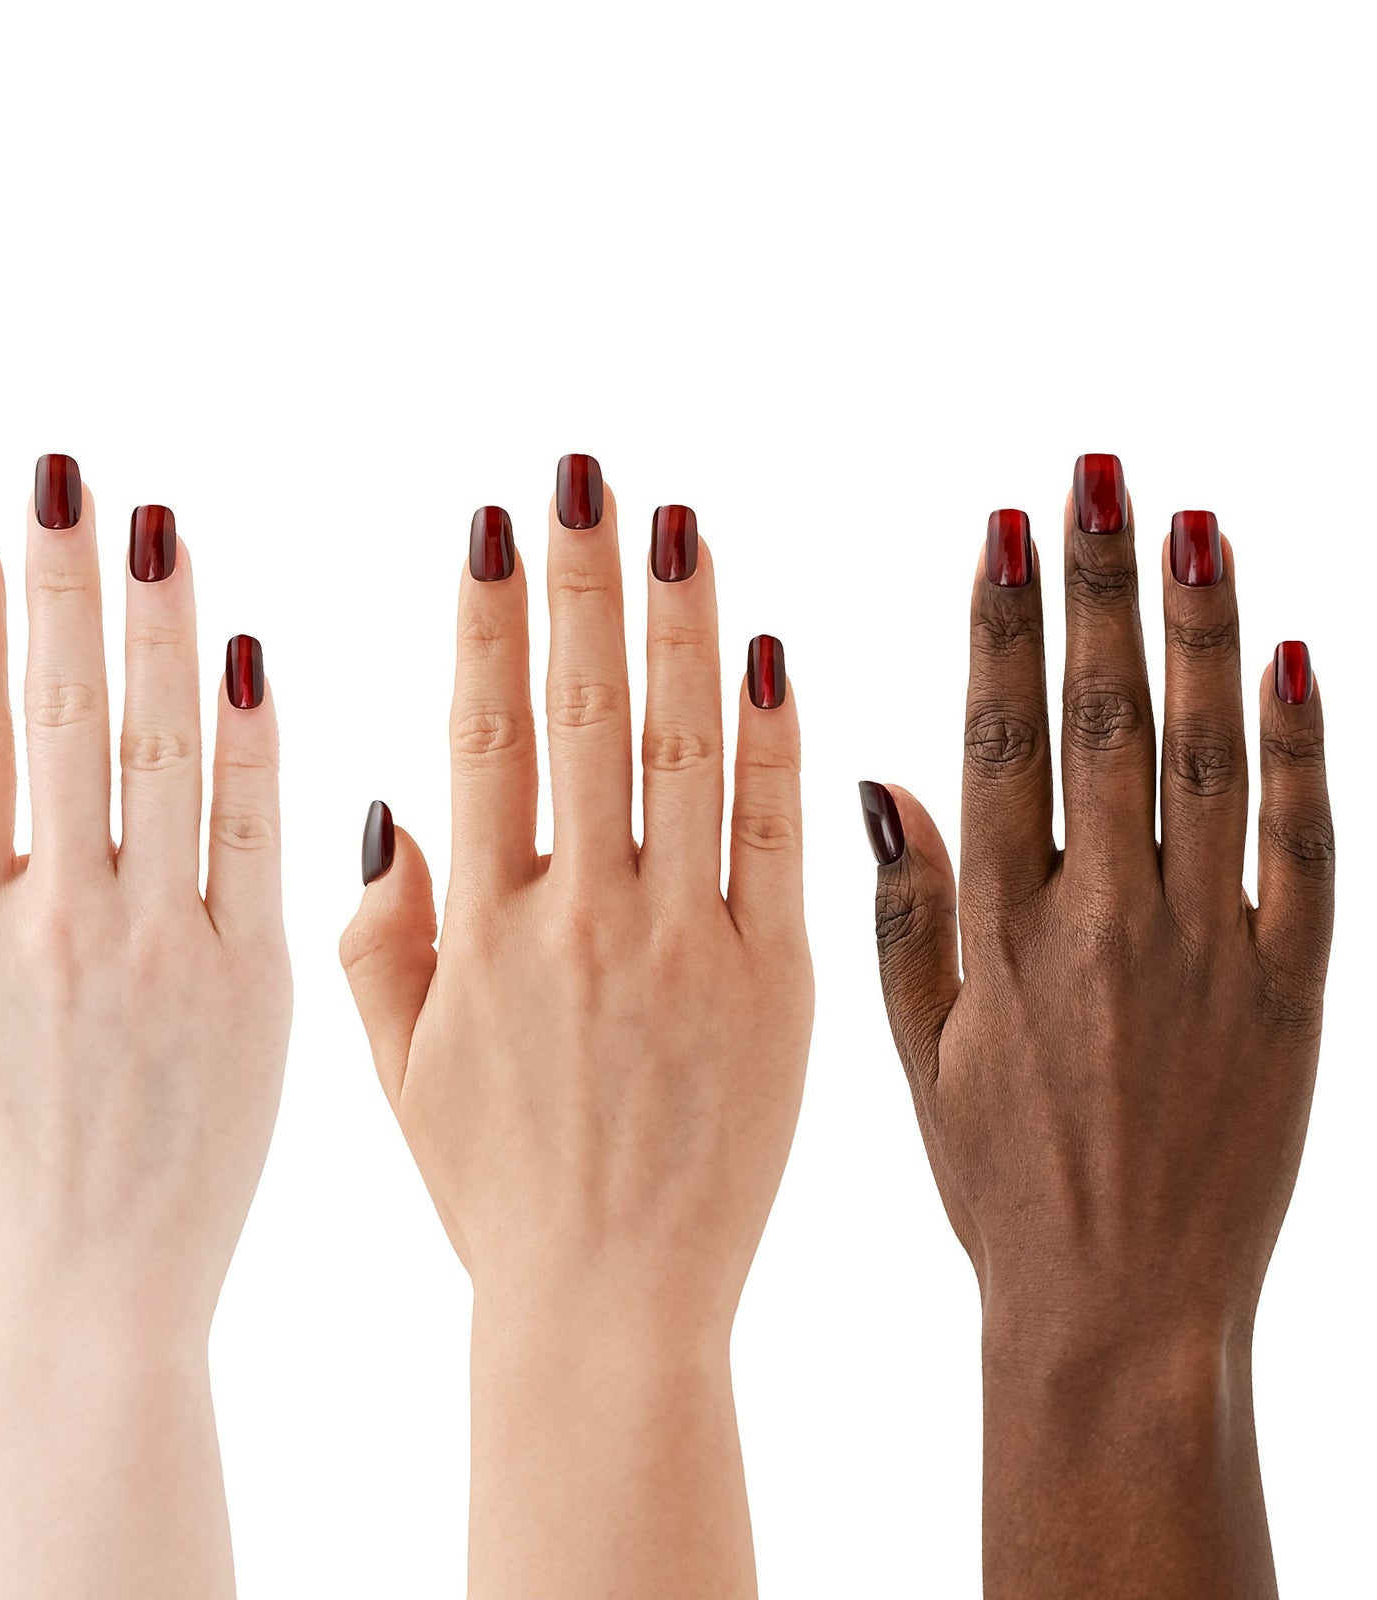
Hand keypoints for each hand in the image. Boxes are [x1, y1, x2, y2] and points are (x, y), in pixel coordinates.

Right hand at [0, 461, 291, 1599]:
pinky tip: (249, 656)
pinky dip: (254, 747)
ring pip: (159, 755)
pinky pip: (255, 842)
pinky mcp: (252, 982)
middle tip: (66, 477)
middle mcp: (55, 918)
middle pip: (56, 717)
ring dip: (158, 630)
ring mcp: (160, 945)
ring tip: (158, 528)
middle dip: (59, 586)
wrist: (88, 1306)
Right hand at [341, 459, 814, 1597]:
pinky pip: (780, 841)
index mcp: (480, 929)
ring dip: (681, 624)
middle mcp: (580, 919)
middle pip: (583, 713)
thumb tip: (387, 804)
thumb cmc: (494, 1194)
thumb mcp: (397, 1072)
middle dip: (581, 580)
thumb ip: (380, 935)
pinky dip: (777, 742)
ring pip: (686, 751)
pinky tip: (769, 650)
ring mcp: (688, 947)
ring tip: (676, 522)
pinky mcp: (781, 988)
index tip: (497, 523)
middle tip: (585, 475)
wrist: (609, 1313)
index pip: (482, 734)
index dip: (488, 618)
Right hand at [862, 457, 1332, 1596]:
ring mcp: (1206, 951)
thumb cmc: (1000, 1186)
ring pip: (1205, 758)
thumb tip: (880, 780)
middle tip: (1099, 475)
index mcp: (999, 933)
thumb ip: (903, 914)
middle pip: (1105, 718)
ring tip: (1191, 523)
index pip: (1002, 740)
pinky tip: (1291, 658)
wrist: (1121, 1313)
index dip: (1004, 627)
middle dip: (1099, 586)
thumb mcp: (914, 1057)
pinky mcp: (1294, 993)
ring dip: (1198, 632)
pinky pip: (1304, 850)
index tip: (1005, 531)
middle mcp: (1100, 921)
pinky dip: (1302, 750)